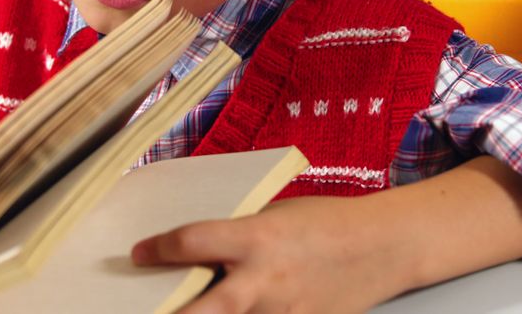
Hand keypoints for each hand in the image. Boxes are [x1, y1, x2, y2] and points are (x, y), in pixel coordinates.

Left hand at [131, 196, 409, 313]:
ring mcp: (284, 312)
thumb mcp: (275, 217)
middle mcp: (266, 279)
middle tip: (144, 311)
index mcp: (257, 237)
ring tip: (182, 310)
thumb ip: (238, 239)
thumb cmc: (325, 222)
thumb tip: (195, 254)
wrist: (383, 246)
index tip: (138, 255)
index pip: (193, 243)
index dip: (158, 250)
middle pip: (206, 310)